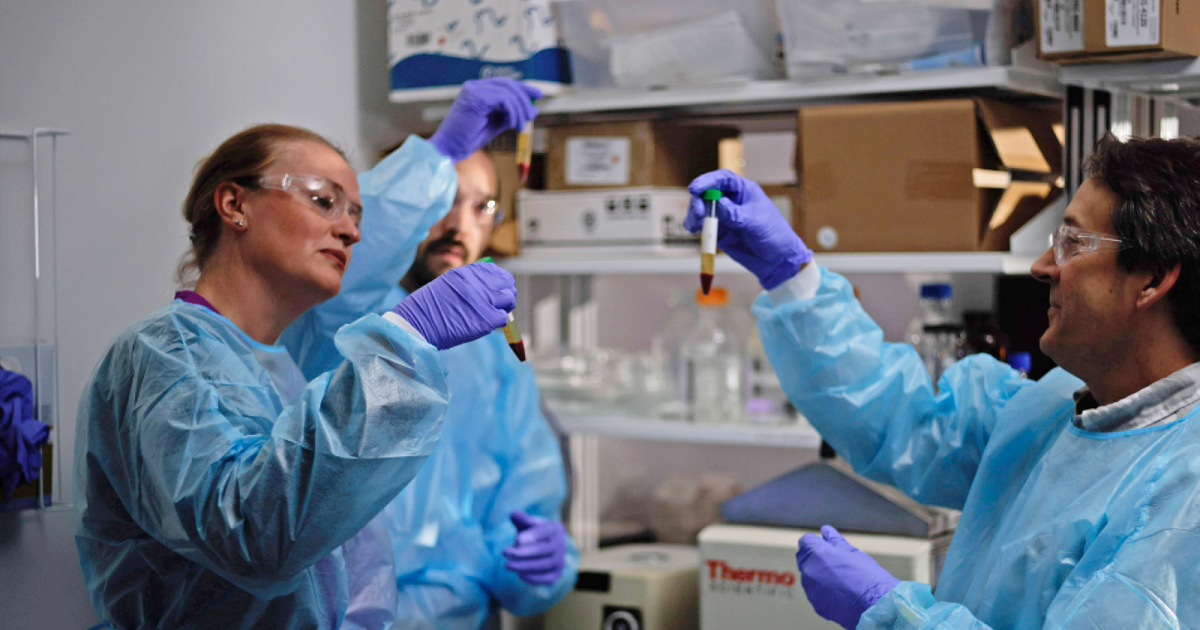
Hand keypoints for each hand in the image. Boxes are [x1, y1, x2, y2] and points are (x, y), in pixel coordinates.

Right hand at [391, 262, 514, 349]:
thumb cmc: (427, 307)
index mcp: (467, 272)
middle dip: (506, 292)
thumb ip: (467, 281)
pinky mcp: (487, 319)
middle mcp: (478, 282)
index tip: (497, 288)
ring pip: (509, 298)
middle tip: (501, 302)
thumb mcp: (447, 283)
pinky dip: (498, 321)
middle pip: (507, 282)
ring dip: (505, 306)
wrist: (417, 324)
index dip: (499, 281)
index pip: (495, 271)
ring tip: (496, 312)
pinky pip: (503, 317)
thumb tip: (486, 284)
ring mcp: (484, 300)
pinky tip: (487, 323)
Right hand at [428, 78, 542, 161]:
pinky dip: (513, 111)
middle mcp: (474, 86)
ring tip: (521, 126)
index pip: (504, 83)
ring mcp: (474, 90)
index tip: (537, 95)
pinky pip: (504, 99)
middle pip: (508, 84)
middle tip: (533, 114)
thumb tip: (533, 110)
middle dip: (525, 98)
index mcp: (477, 90)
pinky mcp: (477, 97)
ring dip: (520, 109)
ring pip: (508, 92)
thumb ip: (511, 115)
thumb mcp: (495, 124)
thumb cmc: (469, 138)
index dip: (522, 88)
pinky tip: (513, 124)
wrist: (450, 148)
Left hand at [503, 510, 566, 584]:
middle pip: (543, 550)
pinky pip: (546, 578)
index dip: (531, 536)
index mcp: (555, 528)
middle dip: (523, 552)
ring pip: (543, 564)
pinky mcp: (556, 574)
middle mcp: (561, 544)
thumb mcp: (527, 523)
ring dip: (524, 566)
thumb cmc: (532, 532)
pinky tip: (518, 574)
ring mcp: (560, 560)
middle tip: (505, 552)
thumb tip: (513, 514)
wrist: (543, 546)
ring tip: (507, 565)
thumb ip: (521, 518)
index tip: (516, 539)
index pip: (545, 532)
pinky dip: (533, 577)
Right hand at [685, 170, 812, 289]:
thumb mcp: (756, 222)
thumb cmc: (773, 235)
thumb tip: (719, 204)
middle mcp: (731, 200)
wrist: (776, 260)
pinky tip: (694, 230)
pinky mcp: (719, 231)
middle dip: (699, 200)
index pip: (723, 179)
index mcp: (744, 191)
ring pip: (702, 209)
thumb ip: (736, 214)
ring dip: (694, 214)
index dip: (708, 180)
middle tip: (698, 213)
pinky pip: (702, 225)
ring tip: (694, 226)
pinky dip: (695, 226)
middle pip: (708, 193)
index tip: (695, 188)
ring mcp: (723, 216)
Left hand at [795, 526, 899, 629]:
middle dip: (815, 558)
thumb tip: (826, 530)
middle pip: (804, 559)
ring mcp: (811, 590)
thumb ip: (835, 541)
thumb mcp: (853, 553)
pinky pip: (815, 594)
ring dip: (818, 576)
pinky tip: (840, 594)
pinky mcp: (816, 605)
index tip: (826, 547)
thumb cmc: (868, 576)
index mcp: (817, 554)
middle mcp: (809, 571)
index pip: (805, 542)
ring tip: (841, 581)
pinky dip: (823, 592)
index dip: (816, 542)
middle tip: (835, 564)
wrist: (877, 607)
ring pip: (809, 577)